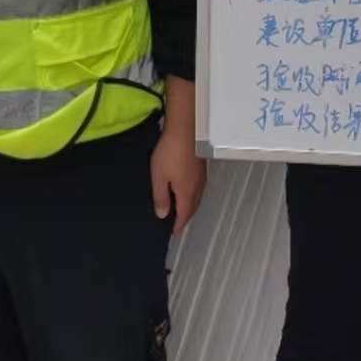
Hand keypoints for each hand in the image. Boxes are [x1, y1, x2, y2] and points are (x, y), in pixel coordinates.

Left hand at [152, 80, 205, 235]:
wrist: (185, 128)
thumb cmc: (171, 152)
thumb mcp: (159, 177)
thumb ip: (161, 197)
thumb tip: (162, 214)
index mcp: (187, 193)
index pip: (184, 215)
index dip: (178, 225)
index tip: (173, 232)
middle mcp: (198, 187)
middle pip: (192, 208)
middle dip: (184, 217)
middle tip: (175, 222)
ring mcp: (201, 176)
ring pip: (196, 197)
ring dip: (188, 205)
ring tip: (178, 207)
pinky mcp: (200, 166)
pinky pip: (197, 186)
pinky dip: (190, 193)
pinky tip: (183, 188)